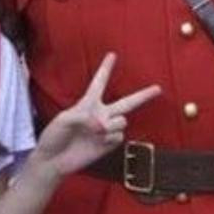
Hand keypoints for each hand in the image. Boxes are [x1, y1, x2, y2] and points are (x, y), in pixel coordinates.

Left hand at [30, 53, 160, 178]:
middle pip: (127, 102)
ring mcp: (106, 129)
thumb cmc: (55, 135)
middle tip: (159, 88)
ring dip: (111, 124)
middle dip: (144, 95)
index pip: (99, 82)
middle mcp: (101, 114)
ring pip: (122, 120)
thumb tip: (102, 124)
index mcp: (87, 102)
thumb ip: (83, 117)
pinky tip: (98, 142)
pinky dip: (109, 138)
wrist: (55, 159)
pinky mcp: (109, 144)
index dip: (106, 68)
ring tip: (96, 131)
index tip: (112, 54)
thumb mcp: (63, 120)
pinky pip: (119, 136)